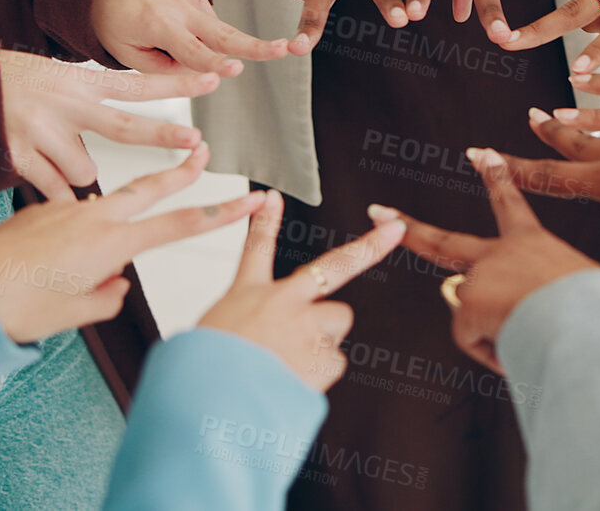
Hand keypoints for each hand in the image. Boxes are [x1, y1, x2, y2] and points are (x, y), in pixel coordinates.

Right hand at [0, 49, 214, 202]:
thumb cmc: (5, 83)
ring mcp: (43, 131)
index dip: (178, 81)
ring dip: (76, 172)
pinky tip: (37, 177)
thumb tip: (117, 111)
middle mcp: (65, 105)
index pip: (137, 83)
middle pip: (126, 126)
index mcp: (77, 82)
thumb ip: (86, 98)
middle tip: (196, 143)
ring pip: (85, 171)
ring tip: (49, 155)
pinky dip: (53, 194)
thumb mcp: (52, 77)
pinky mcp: (20, 155)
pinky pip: (54, 190)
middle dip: (164, 135)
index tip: (215, 76)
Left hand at [0, 147, 263, 343]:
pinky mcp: (41, 211)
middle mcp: (92, 217)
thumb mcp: (73, 313)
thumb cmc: (16, 307)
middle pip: (151, 187)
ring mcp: (65, 209)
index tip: (250, 201)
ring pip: (111, 195)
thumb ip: (106, 297)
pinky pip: (74, 210)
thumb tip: (117, 286)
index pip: (180, 224)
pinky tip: (70, 245)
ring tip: (131, 202)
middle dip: (182, 170)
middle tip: (204, 151)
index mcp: (110, 243)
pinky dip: (87, 220)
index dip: (221, 213)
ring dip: (134, 192)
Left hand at [91, 0, 290, 74]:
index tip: (235, 70)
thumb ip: (161, 68)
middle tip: (285, 49)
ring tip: (163, 40)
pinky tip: (171, 28)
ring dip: (211, 47)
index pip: (193, 51)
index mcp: (158, 25)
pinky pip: (206, 21)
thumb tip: (198, 73)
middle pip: (225, 33)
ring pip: (216, 30)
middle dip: (258, 45)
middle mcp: (180, 8)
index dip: (215, 63)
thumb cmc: (111, 18)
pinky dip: (198, 33)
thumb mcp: (124, 52)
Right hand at [198, 190, 403, 391]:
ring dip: (323, 340)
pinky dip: (318, 375)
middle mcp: (282, 301)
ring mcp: (307, 324)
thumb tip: (260, 341)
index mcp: (247, 294)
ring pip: (337, 323)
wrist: (213, 399)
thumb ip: (243, 329)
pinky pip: (333, 362)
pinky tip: (293, 382)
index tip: (271, 200)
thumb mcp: (210, 335)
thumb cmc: (205, 373)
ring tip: (291, 362)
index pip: (256, 248)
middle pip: (335, 265)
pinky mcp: (324, 353)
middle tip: (394, 230)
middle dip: (369, 247)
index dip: (266, 221)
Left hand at [378, 152, 599, 373]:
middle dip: (408, 227)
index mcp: (533, 244)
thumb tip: (514, 318)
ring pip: (472, 320)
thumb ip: (545, 298)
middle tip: (378, 212)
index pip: (510, 204)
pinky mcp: (469, 304)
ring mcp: (480, 277)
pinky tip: (520, 347)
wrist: (593, 323)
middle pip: (443, 242)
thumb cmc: (599, 311)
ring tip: (534, 338)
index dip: (495, 179)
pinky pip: (474, 341)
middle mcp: (501, 253)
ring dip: (496, 337)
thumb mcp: (582, 290)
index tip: (481, 154)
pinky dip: (496, 354)